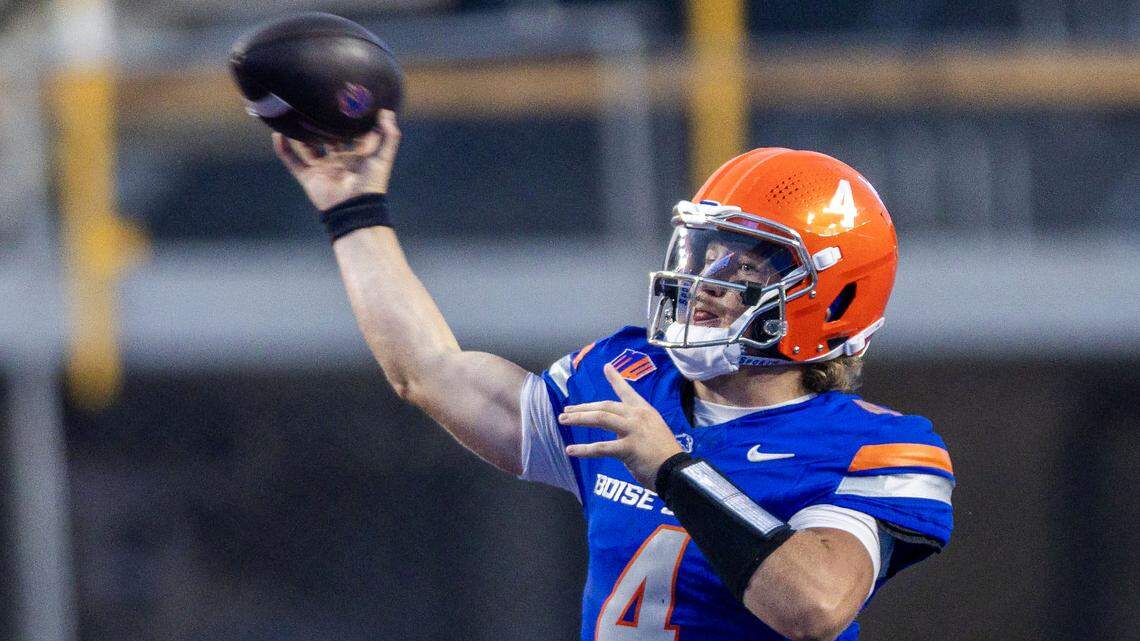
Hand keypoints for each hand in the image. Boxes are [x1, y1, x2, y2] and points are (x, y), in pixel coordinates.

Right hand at [272, 109, 400, 210]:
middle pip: (327, 138)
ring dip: (300, 134)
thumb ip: (389, 135)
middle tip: (314, 103)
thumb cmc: (371, 183)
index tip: (342, 101)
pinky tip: (278, 134)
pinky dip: (283, 149)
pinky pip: (292, 161)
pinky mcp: (309, 177)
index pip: (352, 134)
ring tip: (293, 115)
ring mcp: (322, 169)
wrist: (354, 208)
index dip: (348, 120)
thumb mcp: (383, 157)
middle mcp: (339, 161)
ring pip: (307, 148)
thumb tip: (386, 111)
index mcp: (357, 156)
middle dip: (321, 124)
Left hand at [559, 364, 683, 491]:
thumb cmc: (665, 454)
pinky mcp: (628, 448)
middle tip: (567, 410)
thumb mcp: (652, 431)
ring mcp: (632, 430)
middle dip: (583, 407)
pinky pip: (601, 447)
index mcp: (644, 411)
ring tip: (563, 420)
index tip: (606, 367)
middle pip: (605, 406)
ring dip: (579, 418)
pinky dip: (583, 449)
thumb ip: (634, 427)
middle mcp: (637, 416)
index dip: (616, 379)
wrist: (676, 470)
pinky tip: (571, 450)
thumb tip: (617, 431)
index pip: (627, 391)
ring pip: (600, 418)